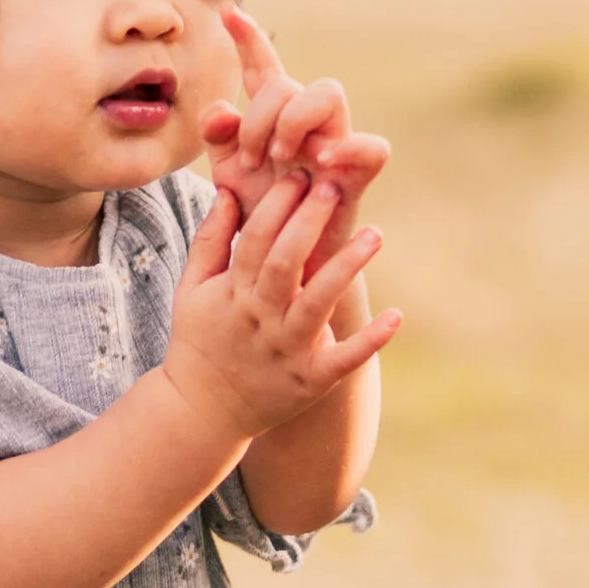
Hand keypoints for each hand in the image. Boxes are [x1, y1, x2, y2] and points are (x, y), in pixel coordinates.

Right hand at [161, 173, 400, 441]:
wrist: (202, 412)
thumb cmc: (200, 341)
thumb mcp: (192, 289)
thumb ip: (210, 241)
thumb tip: (227, 191)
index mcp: (234, 294)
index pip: (255, 240)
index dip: (277, 206)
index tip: (300, 174)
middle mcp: (261, 319)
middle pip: (285, 264)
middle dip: (309, 223)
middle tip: (333, 187)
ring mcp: (287, 351)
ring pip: (317, 304)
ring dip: (346, 268)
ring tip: (375, 234)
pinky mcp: (311, 382)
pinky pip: (343, 361)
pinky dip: (370, 341)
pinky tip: (397, 316)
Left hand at [199, 7, 389, 290]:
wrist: (287, 270)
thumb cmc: (263, 217)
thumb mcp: (230, 175)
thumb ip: (219, 137)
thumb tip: (219, 112)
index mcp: (274, 120)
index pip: (263, 70)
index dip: (249, 40)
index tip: (227, 13)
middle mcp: (307, 124)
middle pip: (288, 81)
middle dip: (260, 115)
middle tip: (249, 159)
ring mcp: (335, 145)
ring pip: (328, 92)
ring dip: (295, 119)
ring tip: (279, 158)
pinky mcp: (357, 177)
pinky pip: (372, 147)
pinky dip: (350, 147)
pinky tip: (322, 161)